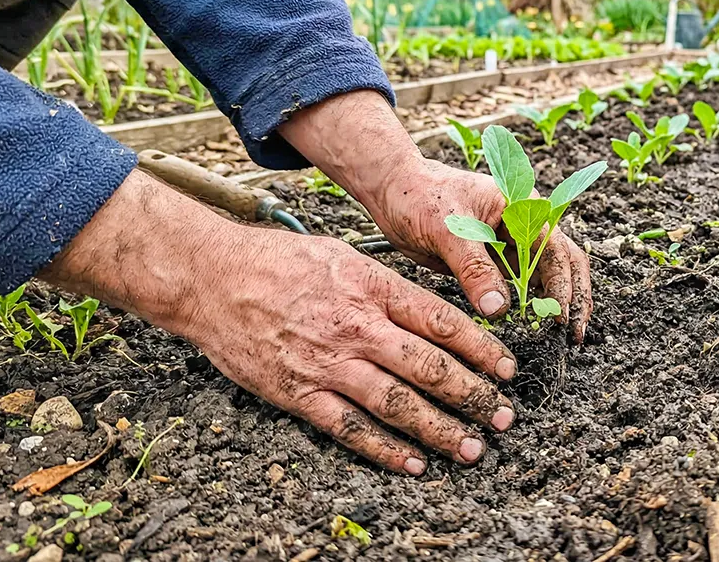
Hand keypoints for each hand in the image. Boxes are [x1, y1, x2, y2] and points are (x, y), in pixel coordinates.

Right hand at [179, 229, 517, 473]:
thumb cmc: (279, 261)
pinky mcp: (299, 393)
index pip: (443, 321)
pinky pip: (350, 428)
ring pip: (398, 404)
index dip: (481, 349)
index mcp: (372, 287)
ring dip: (441, 430)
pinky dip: (385, 450)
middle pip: (429, 367)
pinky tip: (413, 463)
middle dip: (474, 395)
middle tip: (504, 416)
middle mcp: (357, 327)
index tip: (507, 369)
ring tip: (472, 447)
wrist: (211, 278)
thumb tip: (436, 312)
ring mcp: (328, 363)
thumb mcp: (344, 256)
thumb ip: (389, 287)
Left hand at [279, 90, 594, 341]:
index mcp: (522, 207)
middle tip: (573, 337)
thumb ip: (474, 268)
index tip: (559, 320)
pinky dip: (527, 309)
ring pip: (544, 279)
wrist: (392, 191)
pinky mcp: (492, 263)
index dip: (563, 286)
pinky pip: (518, 289)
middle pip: (563, 265)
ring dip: (553, 307)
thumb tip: (500, 309)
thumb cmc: (419, 196)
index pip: (556, 250)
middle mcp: (524, 226)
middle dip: (572, 299)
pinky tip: (531, 331)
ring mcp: (510, 246)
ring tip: (559, 342)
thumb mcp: (448, 230)